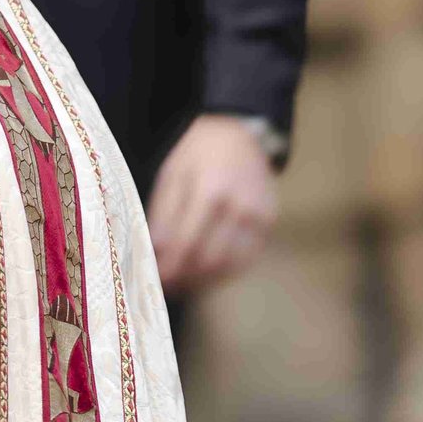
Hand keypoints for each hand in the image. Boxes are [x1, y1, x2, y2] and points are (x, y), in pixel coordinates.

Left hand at [147, 114, 278, 291]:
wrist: (239, 134)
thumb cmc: (198, 153)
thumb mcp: (172, 175)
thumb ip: (163, 215)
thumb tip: (152, 252)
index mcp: (210, 190)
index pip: (187, 244)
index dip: (169, 268)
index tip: (153, 282)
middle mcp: (239, 207)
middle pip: (209, 260)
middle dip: (184, 279)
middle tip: (164, 287)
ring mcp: (259, 217)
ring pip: (230, 266)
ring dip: (203, 281)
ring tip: (180, 284)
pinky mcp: (269, 223)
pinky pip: (246, 259)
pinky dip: (224, 273)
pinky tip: (205, 274)